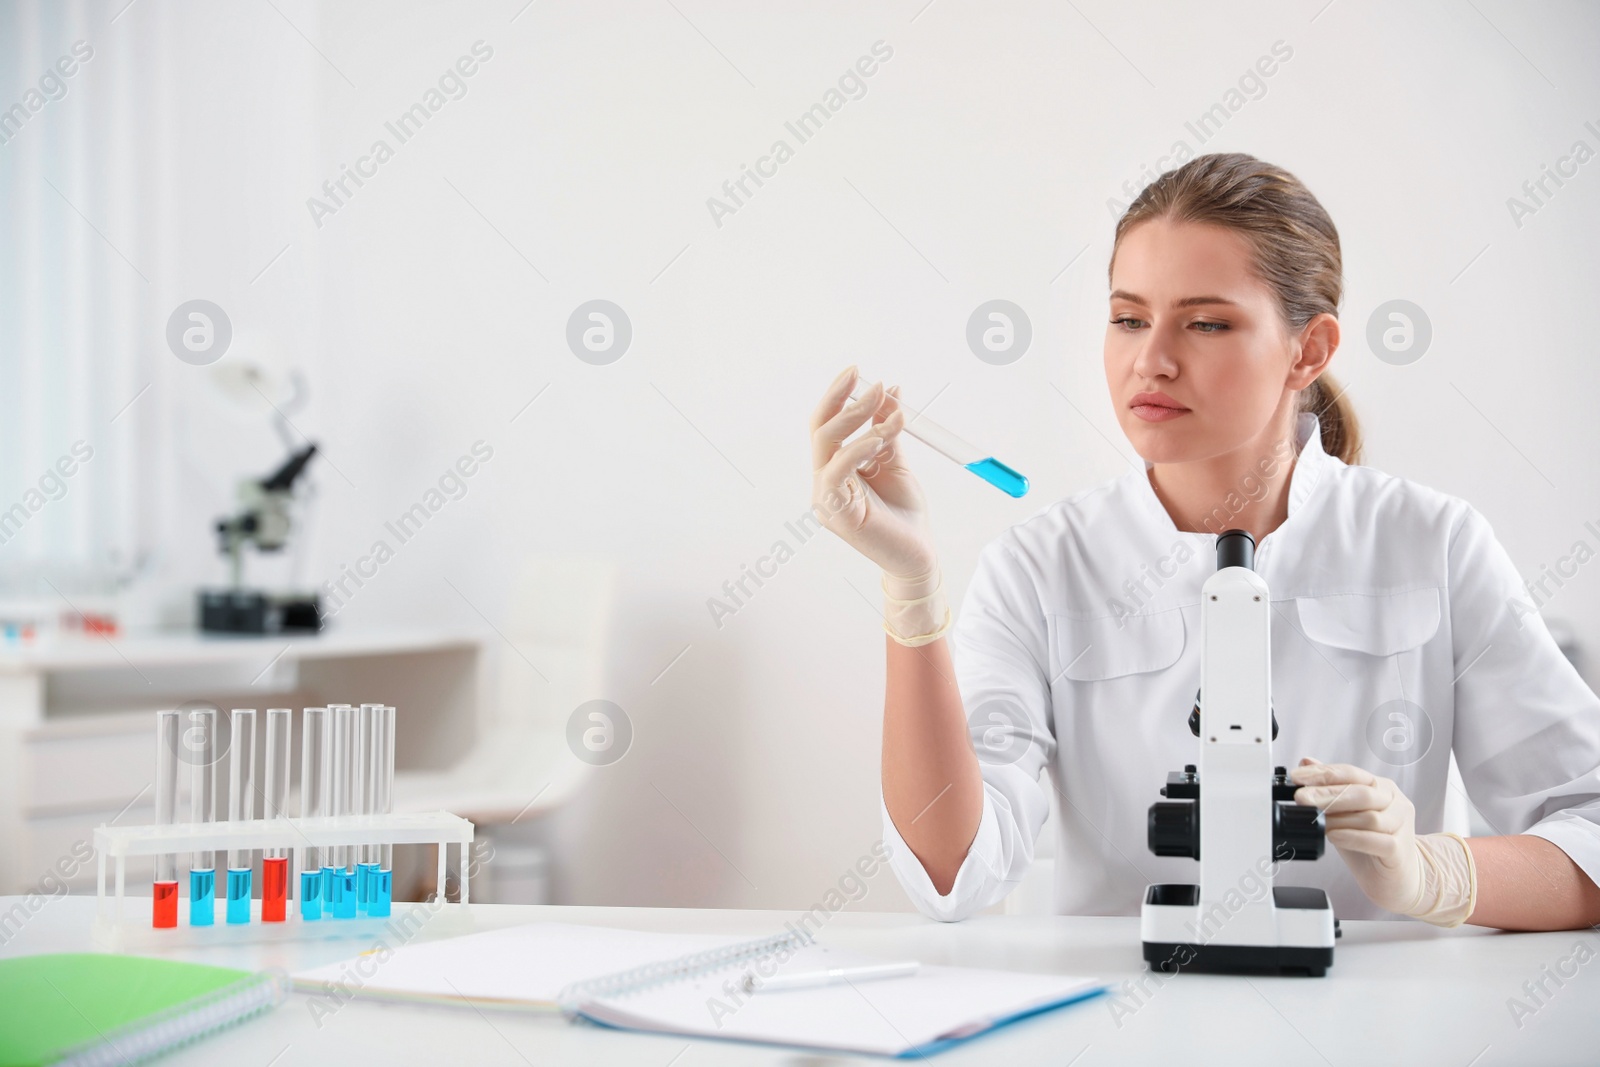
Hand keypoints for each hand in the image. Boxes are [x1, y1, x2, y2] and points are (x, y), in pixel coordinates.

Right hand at [809, 366, 936, 580]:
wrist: (918, 552)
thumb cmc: (904, 511)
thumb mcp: (896, 460)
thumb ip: (887, 429)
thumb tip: (890, 390)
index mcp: (835, 468)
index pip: (827, 424)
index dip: (838, 396)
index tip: (856, 370)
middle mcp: (824, 480)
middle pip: (822, 429)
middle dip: (846, 400)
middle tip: (874, 383)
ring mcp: (826, 497)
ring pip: (828, 446)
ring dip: (858, 420)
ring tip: (889, 408)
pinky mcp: (836, 513)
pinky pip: (839, 472)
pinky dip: (858, 450)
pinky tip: (880, 439)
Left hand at [1291, 757, 1476, 925]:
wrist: (1397, 877)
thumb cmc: (1370, 843)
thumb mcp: (1345, 813)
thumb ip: (1330, 788)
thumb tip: (1306, 763)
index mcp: (1380, 786)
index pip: (1350, 773)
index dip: (1322, 774)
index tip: (1297, 777)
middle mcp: (1394, 801)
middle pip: (1360, 793)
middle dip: (1326, 794)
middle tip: (1301, 798)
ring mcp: (1401, 825)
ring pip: (1369, 817)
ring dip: (1338, 819)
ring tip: (1318, 823)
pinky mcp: (1400, 849)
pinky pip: (1377, 840)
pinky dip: (1352, 838)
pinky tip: (1335, 837)